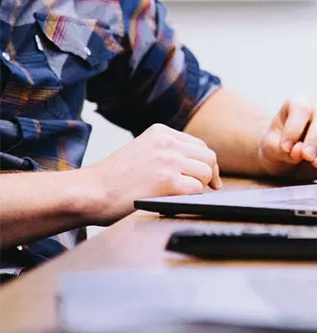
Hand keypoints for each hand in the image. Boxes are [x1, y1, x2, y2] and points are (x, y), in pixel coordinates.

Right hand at [81, 124, 220, 224]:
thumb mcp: (142, 151)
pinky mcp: (168, 181)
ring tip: (184, 195)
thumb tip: (198, 166)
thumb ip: (166, 152)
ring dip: (200, 186)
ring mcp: (169, 161)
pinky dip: (192, 198)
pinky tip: (178, 200)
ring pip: (206, 172)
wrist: (91, 191)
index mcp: (161, 132)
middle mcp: (167, 142)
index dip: (205, 162)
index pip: (199, 145)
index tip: (206, 177)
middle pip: (208, 156)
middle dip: (209, 174)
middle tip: (209, 188)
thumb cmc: (114, 178)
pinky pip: (197, 189)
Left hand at [257, 97, 316, 179]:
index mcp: (298, 104)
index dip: (294, 128)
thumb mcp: (269, 148)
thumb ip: (281, 148)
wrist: (282, 161)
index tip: (285, 147)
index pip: (301, 107)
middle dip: (316, 138)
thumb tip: (300, 150)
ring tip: (316, 164)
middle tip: (306, 156)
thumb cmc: (275, 148)